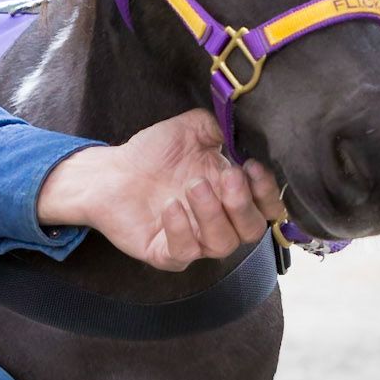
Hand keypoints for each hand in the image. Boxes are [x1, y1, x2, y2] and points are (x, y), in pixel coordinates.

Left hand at [36, 110, 287, 271]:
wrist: (111, 171)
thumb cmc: (154, 154)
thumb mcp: (192, 130)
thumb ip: (222, 127)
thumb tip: (245, 126)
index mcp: (232, 196)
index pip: (268, 207)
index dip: (267, 192)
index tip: (253, 166)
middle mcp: (219, 222)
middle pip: (252, 230)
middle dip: (243, 203)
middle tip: (227, 175)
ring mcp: (194, 241)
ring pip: (221, 244)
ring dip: (212, 214)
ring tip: (193, 185)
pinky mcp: (165, 254)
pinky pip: (183, 254)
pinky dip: (181, 231)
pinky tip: (170, 206)